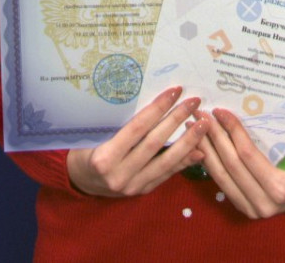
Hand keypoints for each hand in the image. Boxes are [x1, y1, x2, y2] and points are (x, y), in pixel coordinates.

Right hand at [66, 86, 207, 196]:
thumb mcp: (96, 133)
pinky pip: (167, 174)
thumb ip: (123, 124)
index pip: (137, 128)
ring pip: (166, 161)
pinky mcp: (142, 192)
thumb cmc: (87, 148)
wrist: (80, 180)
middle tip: (194, 102)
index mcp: (104, 157)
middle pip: (155, 143)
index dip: (158, 109)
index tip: (175, 91)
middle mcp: (118, 174)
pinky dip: (184, 161)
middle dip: (177, 120)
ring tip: (203, 124)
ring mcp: (132, 186)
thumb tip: (157, 106)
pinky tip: (199, 149)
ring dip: (188, 141)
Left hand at [193, 108, 284, 218]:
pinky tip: (200, 147)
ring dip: (205, 149)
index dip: (232, 131)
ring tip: (192, 127)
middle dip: (213, 137)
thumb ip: (273, 141)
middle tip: (200, 115)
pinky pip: (222, 183)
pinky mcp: (242, 209)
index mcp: (280, 187)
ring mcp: (251, 209)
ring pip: (221, 175)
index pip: (247, 154)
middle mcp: (264, 202)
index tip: (220, 111)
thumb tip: (247, 108)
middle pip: (230, 164)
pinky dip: (210, 164)